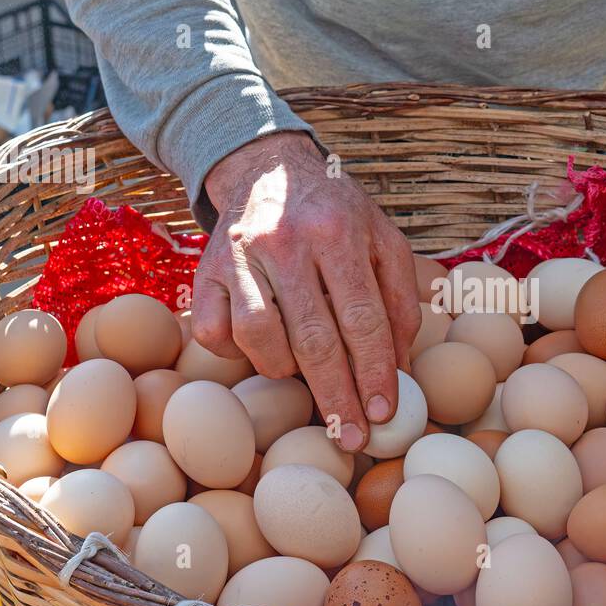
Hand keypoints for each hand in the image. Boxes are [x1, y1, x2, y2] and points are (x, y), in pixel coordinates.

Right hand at [194, 131, 421, 451]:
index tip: (383, 414)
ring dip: (285, 370)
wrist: (266, 167)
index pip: (362, 318)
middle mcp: (285, 241)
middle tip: (351, 439)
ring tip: (303, 375)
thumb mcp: (383, 241)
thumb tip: (400, 371)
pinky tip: (261, 348)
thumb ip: (399, 302)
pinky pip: (216, 333)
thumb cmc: (336, 215)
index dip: (374, 372)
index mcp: (338, 231)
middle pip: (313, 338)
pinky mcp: (204, 272)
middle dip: (336, 397)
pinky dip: (238, 353)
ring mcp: (238, 257)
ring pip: (259, 338)